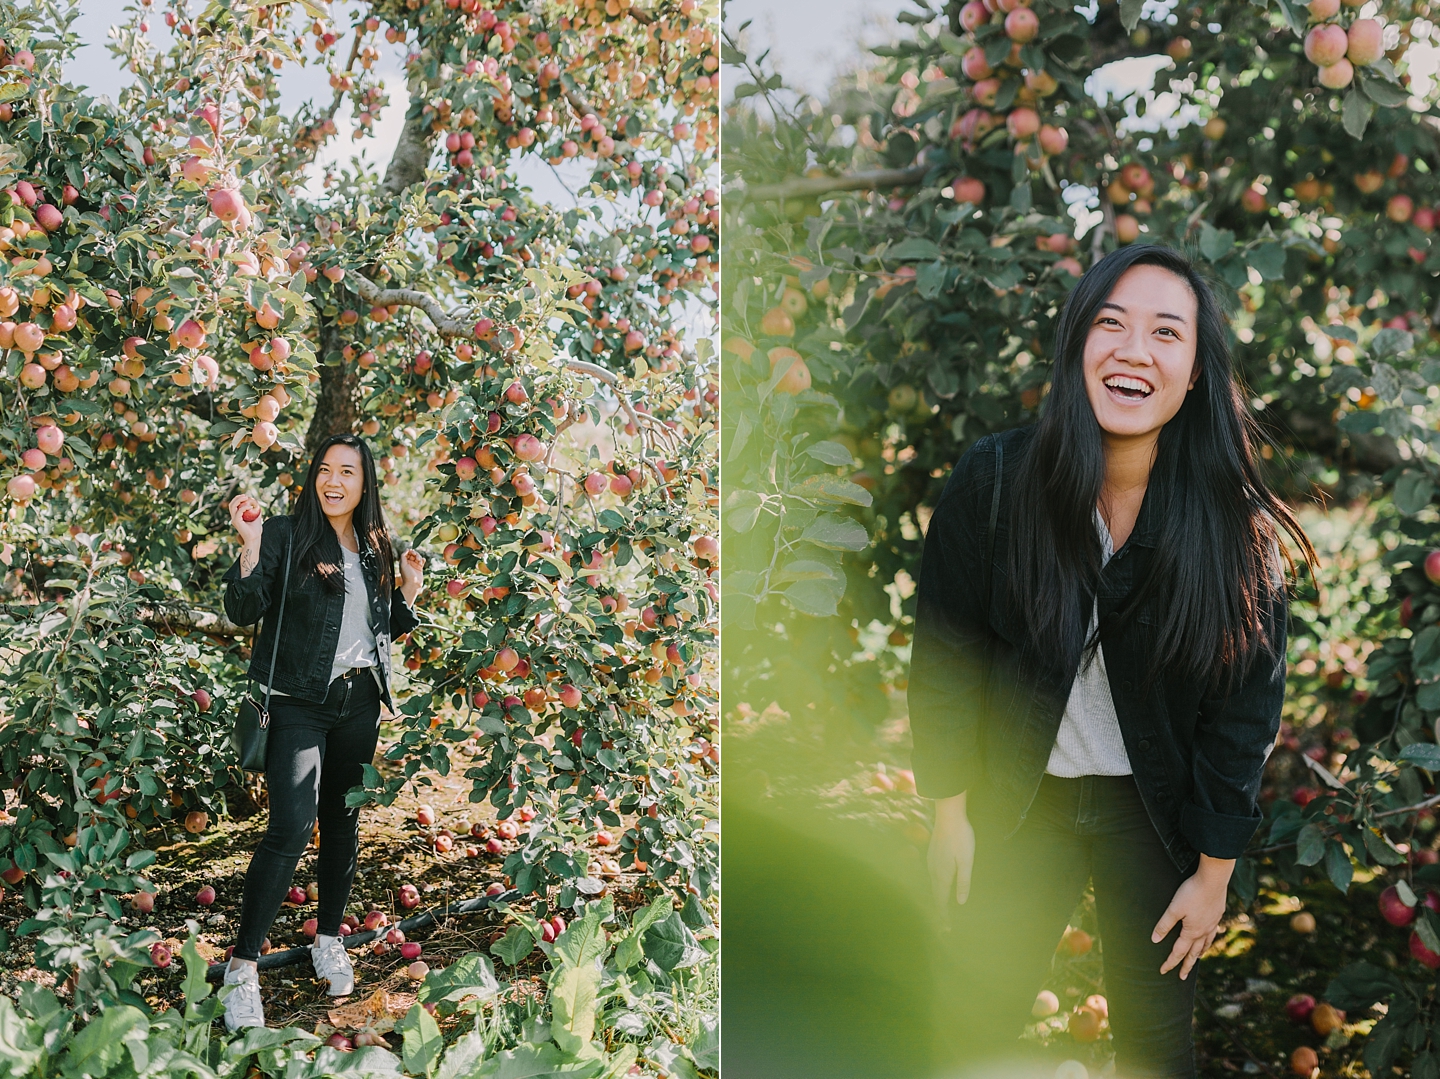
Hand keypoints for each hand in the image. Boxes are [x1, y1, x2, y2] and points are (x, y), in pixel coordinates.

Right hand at [230, 495, 262, 547]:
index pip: (234, 505)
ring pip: (232, 506)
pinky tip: (250, 507)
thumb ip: (256, 510)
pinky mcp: (236, 522)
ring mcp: (234, 519)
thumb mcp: (257, 517)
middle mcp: (234, 517)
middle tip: (246, 496)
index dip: (238, 499)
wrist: (255, 538)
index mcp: (237, 516)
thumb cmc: (256, 529)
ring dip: (239, 500)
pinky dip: (244, 507)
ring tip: (247, 498)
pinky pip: (238, 512)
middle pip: (231, 504)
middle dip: (237, 498)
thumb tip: (257, 503)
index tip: (246, 496)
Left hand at [399, 547, 423, 601]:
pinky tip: (423, 561)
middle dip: (416, 554)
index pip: (407, 553)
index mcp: (404, 562)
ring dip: (419, 557)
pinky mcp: (420, 568)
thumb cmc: (407, 575)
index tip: (412, 552)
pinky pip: (422, 561)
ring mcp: (415, 565)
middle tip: (417, 557)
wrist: (413, 584)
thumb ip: (403, 556)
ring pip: (418, 557)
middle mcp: (409, 563)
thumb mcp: (403, 565)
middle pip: (413, 554)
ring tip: (420, 561)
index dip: (410, 551)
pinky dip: (423, 560)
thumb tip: (407, 549)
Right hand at [927, 793, 974, 923]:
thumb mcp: (967, 861)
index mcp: (942, 874)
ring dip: (938, 899)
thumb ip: (963, 882)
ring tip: (942, 909)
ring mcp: (931, 861)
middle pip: (935, 895)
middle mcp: (933, 870)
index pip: (942, 900)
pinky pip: (933, 876)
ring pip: (933, 885)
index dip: (944, 916)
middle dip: (939, 911)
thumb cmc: (961, 838)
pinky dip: (937, 887)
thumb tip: (960, 902)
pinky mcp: (933, 854)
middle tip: (944, 926)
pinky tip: (940, 885)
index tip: (946, 929)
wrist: (949, 815)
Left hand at [1151, 856, 1233, 979]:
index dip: (1170, 962)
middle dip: (1187, 965)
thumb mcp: (1174, 908)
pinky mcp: (1217, 914)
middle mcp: (1204, 931)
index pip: (1178, 952)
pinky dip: (1208, 940)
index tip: (1163, 971)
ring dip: (1199, 953)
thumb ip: (1164, 925)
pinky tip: (1208, 937)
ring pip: (1205, 944)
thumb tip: (1155, 940)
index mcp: (1192, 931)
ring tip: (1196, 959)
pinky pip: (1212, 933)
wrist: (1214, 879)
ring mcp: (1212, 923)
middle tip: (1182, 976)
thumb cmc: (1192, 892)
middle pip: (1194, 953)